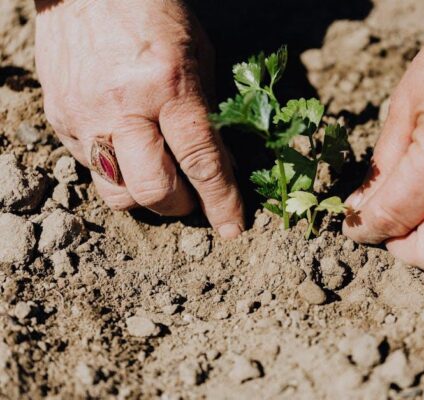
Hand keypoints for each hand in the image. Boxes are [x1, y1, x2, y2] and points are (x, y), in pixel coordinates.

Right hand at [35, 0, 243, 237]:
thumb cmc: (153, 12)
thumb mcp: (198, 56)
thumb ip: (208, 114)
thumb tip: (221, 165)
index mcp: (168, 86)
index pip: (200, 161)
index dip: (221, 202)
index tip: (233, 229)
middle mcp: (123, 107)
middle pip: (154, 191)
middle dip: (181, 206)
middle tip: (192, 197)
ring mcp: (85, 116)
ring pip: (117, 193)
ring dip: (146, 197)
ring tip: (159, 176)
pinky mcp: (59, 119)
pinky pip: (91, 169)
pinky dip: (118, 171)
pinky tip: (129, 149)